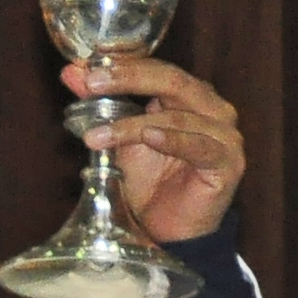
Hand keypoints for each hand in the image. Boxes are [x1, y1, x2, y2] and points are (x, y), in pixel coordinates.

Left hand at [68, 54, 243, 243]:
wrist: (169, 232)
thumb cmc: (150, 181)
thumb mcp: (119, 137)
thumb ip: (100, 102)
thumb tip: (70, 72)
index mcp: (190, 94)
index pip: (157, 68)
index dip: (122, 65)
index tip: (85, 70)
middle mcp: (212, 108)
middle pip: (172, 80)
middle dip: (128, 79)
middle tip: (91, 85)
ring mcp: (224, 135)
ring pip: (177, 117)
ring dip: (132, 125)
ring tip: (97, 136)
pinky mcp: (228, 163)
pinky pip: (199, 146)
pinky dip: (172, 140)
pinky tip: (149, 137)